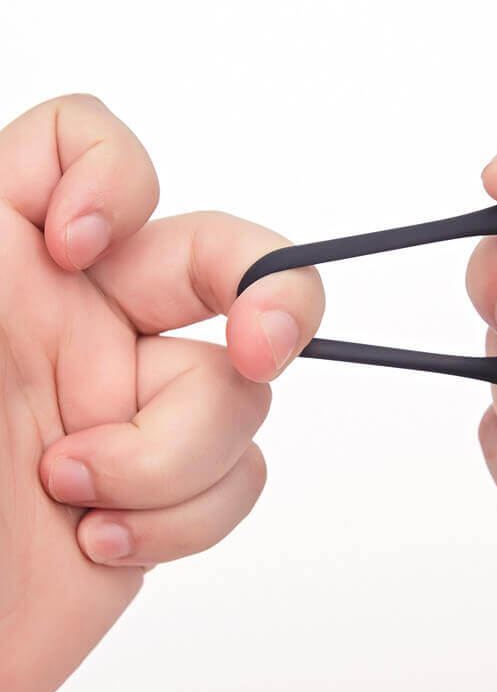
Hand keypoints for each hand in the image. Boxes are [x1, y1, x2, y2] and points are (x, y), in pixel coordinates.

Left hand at [0, 95, 323, 691]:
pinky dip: (183, 519)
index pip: (94, 151)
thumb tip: (81, 215)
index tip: (72, 253)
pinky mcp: (166, 493)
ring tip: (74, 496)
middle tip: (258, 345)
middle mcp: (87, 325)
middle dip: (275, 297)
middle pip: (229, 261)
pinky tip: (99, 541)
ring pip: (242, 394)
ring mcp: (135, 411)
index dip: (116, 178)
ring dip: (171, 459)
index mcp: (16, 265)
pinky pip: (240, 475)